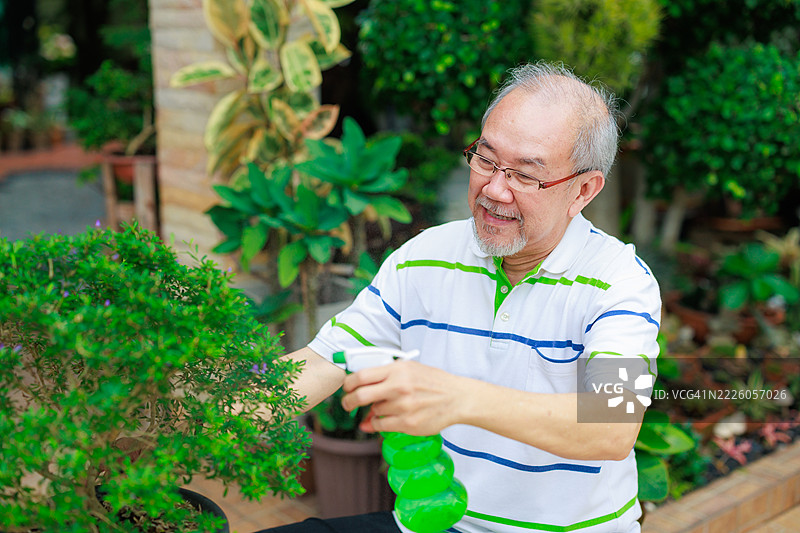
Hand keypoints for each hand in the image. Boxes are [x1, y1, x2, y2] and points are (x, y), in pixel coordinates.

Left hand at [341, 360, 465, 435]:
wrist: (457, 398)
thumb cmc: (432, 382)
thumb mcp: (409, 369)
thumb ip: (384, 378)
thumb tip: (361, 390)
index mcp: (398, 370)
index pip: (361, 376)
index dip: (349, 383)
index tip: (347, 388)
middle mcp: (399, 386)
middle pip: (361, 395)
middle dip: (349, 401)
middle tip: (348, 404)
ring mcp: (404, 406)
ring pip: (374, 411)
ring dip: (375, 411)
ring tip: (389, 407)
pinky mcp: (408, 424)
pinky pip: (382, 425)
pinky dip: (379, 424)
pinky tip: (387, 419)